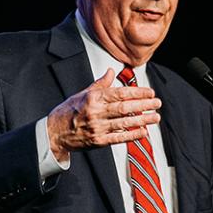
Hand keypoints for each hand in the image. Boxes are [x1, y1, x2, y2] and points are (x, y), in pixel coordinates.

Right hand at [47, 68, 161, 159]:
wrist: (55, 132)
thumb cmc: (69, 111)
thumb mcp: (82, 93)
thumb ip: (100, 84)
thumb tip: (112, 71)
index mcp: (93, 98)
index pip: (120, 93)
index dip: (137, 92)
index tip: (150, 93)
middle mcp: (96, 112)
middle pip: (125, 107)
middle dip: (144, 105)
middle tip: (158, 104)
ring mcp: (97, 127)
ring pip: (124, 122)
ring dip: (142, 120)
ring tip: (156, 117)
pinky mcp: (98, 141)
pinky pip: (119, 138)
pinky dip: (132, 135)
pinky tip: (144, 132)